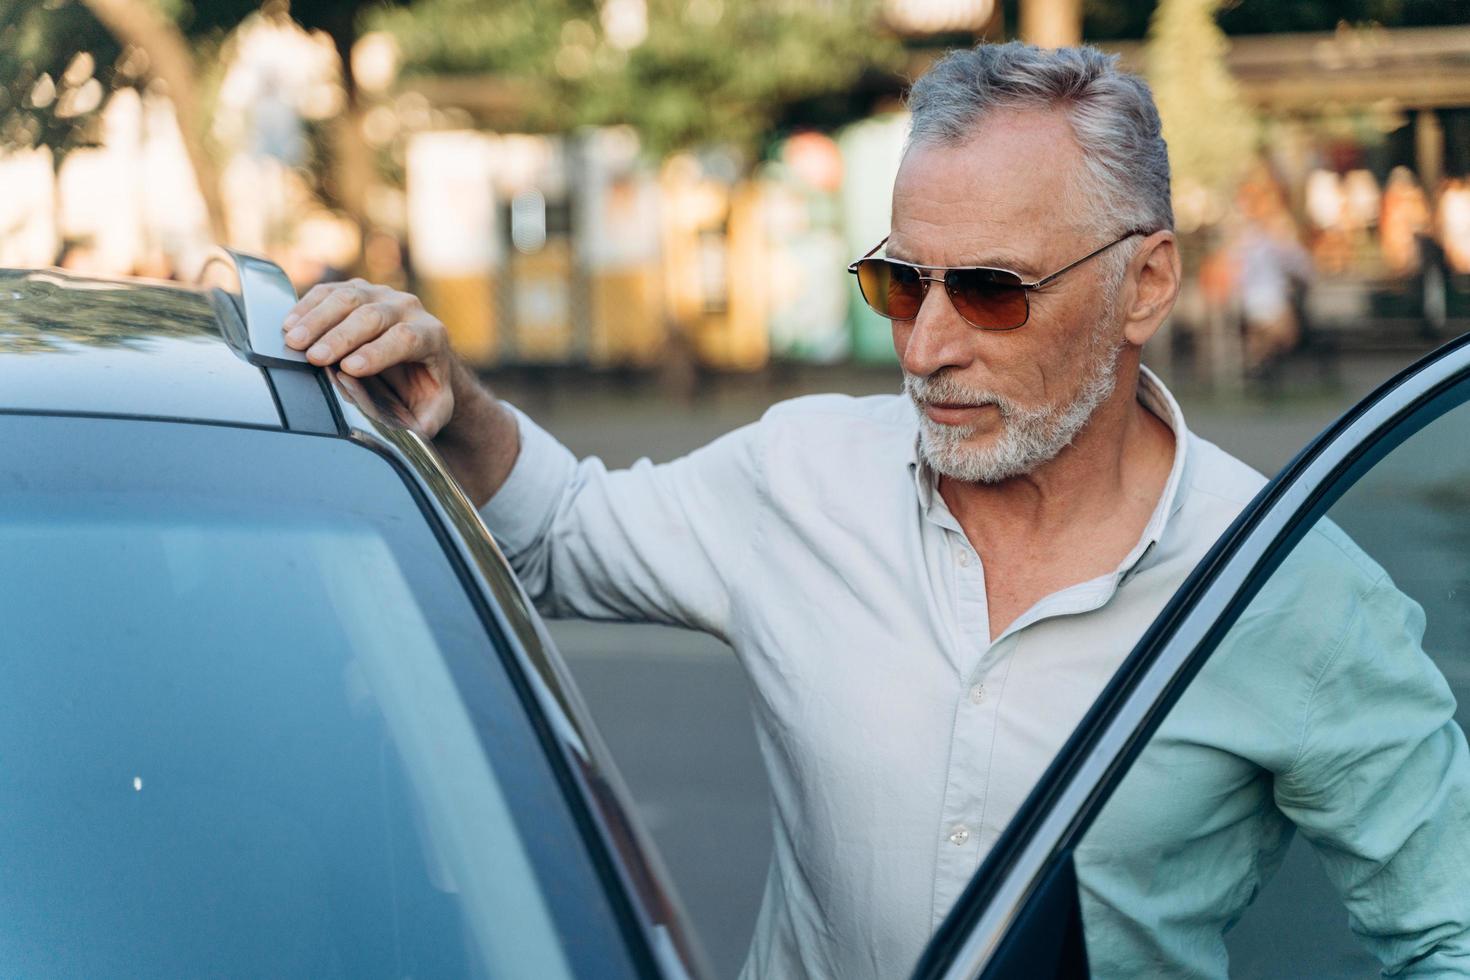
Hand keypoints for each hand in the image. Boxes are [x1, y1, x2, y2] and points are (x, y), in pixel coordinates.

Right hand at [283, 279, 454, 437]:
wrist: (421, 356)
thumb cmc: (425, 384)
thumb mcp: (435, 406)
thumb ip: (430, 419)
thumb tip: (419, 430)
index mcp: (431, 336)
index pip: (405, 339)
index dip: (377, 352)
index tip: (350, 369)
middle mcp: (408, 309)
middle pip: (373, 316)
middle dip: (341, 337)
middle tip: (314, 357)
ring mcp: (381, 294)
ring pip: (348, 298)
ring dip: (318, 319)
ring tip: (294, 341)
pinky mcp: (357, 289)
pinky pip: (330, 292)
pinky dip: (308, 306)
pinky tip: (290, 324)